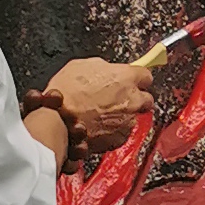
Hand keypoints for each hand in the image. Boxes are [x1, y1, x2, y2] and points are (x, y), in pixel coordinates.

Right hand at [39, 57, 156, 155]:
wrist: (58, 120)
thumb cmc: (66, 92)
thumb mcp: (82, 65)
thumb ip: (103, 67)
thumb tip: (108, 69)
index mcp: (126, 77)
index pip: (146, 75)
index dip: (136, 78)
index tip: (131, 80)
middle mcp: (133, 100)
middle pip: (147, 99)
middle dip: (136, 99)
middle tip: (118, 99)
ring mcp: (128, 121)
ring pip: (133, 117)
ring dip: (122, 116)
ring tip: (101, 115)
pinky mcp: (120, 139)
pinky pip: (121, 133)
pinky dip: (112, 131)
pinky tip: (97, 126)